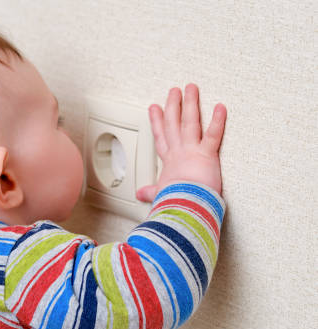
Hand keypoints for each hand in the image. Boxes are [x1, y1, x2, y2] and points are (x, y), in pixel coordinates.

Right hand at [136, 84, 226, 201]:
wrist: (183, 207)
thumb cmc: (174, 202)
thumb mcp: (160, 194)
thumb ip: (152, 192)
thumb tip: (141, 194)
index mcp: (169, 161)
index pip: (161, 137)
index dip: (157, 122)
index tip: (154, 108)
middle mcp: (179, 152)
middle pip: (173, 124)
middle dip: (173, 106)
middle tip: (173, 91)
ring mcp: (191, 151)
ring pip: (190, 123)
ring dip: (190, 104)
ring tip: (191, 88)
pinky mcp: (207, 155)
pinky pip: (213, 134)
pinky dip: (218, 120)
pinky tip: (221, 106)